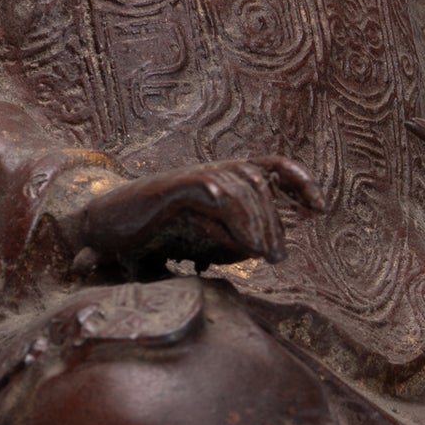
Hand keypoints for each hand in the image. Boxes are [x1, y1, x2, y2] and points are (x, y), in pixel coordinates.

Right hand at [63, 157, 323, 272]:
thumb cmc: (158, 234)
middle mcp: (213, 172)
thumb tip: (266, 248)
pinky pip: (214, 195)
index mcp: (224, 179)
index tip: (318, 209)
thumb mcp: (205, 239)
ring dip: (256, 224)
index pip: (272, 167)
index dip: (299, 181)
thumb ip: (235, 240)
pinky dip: (229, 218)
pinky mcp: (174, 188)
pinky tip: (237, 245)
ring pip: (242, 187)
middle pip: (261, 182)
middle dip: (274, 221)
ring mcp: (194, 177)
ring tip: (260, 256)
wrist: (106, 226)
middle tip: (276, 258)